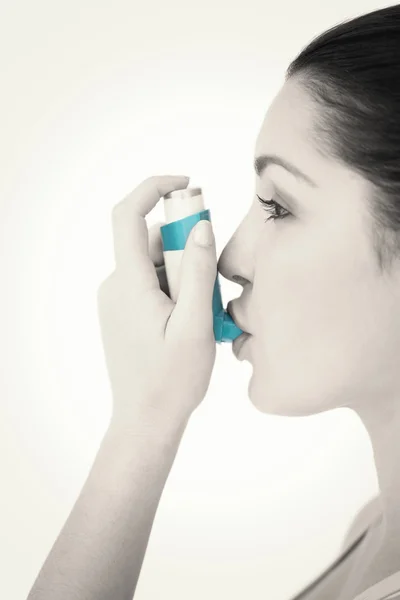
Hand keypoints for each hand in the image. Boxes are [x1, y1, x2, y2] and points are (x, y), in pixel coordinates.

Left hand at [97, 175, 217, 430]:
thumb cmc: (172, 379)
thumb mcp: (195, 324)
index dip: (153, 189)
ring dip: (184, 272)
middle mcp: (116, 285)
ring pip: (154, 263)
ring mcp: (117, 299)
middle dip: (185, 246)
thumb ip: (199, 271)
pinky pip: (150, 282)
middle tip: (213, 278)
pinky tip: (190, 318)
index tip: (186, 185)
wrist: (145, 419)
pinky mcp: (122, 312)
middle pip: (150, 241)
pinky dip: (174, 287)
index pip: (127, 215)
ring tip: (203, 311)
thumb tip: (201, 226)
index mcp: (129, 283)